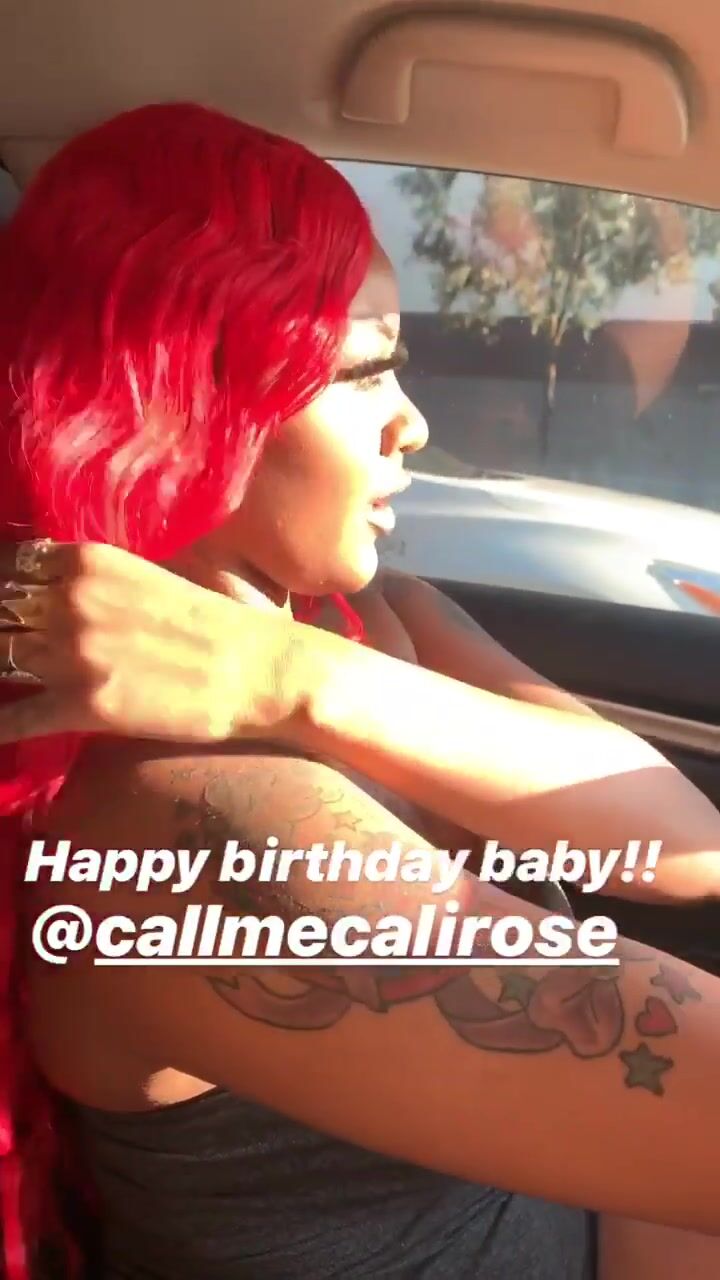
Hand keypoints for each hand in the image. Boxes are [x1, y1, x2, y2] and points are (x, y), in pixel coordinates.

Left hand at [0, 540, 302, 744]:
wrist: (265, 672)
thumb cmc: (219, 626)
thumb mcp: (146, 581)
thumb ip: (93, 583)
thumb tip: (50, 595)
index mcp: (88, 562)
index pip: (6, 568)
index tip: (5, 614)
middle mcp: (72, 600)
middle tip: (3, 649)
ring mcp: (74, 654)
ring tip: (3, 679)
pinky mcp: (85, 706)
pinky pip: (12, 720)